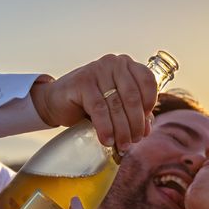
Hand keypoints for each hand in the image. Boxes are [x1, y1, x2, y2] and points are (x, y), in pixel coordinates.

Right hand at [30, 54, 156, 152]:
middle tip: (133, 141)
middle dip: (135, 124)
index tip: (145, 124)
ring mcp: (97, 70)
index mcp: (126, 65)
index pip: (148, 82)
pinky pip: (99, 109)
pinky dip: (105, 127)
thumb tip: (147, 129)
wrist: (58, 101)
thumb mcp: (115, 105)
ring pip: (116, 105)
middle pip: (132, 97)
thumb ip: (133, 112)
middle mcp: (114, 63)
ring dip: (121, 130)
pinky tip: (107, 140)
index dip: (150, 105)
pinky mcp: (82, 82)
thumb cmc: (90, 103)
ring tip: (122, 145)